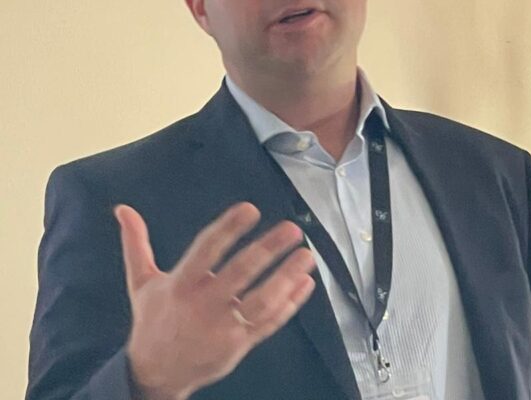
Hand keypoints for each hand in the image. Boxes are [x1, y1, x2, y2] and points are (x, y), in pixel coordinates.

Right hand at [114, 202, 315, 399]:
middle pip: (240, 272)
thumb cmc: (152, 322)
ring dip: (287, 277)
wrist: (155, 373)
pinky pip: (270, 322)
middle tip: (292, 229)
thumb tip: (123, 210)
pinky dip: (290, 303)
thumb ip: (136, 244)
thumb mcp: (141, 283)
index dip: (229, 228)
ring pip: (261, 300)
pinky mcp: (239, 344)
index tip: (250, 210)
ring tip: (305, 256)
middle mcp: (203, 305)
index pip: (207, 249)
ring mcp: (224, 327)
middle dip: (268, 249)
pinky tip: (304, 283)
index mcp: (180, 285)